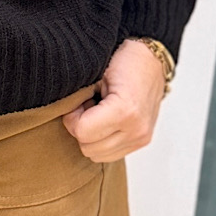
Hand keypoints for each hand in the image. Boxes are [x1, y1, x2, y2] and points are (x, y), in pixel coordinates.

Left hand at [62, 38, 166, 161]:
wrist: (152, 59)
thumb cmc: (126, 60)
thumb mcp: (97, 72)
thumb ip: (79, 96)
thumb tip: (64, 113)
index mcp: (126, 111)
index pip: (82, 132)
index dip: (72, 118)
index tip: (78, 103)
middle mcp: (136, 129)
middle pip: (88, 148)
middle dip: (81, 128)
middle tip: (87, 106)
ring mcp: (141, 138)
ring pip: (98, 156)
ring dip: (92, 137)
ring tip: (97, 114)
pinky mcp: (141, 141)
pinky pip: (111, 154)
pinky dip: (102, 141)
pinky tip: (106, 121)